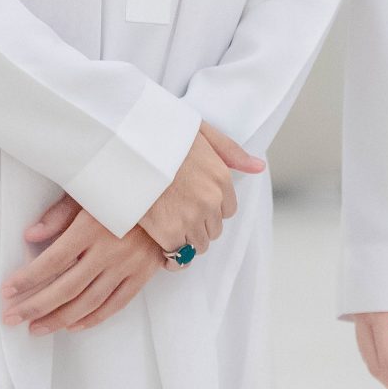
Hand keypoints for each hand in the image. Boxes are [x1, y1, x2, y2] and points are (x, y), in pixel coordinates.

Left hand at [0, 199, 163, 333]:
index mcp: (92, 228)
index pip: (52, 260)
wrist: (170, 195)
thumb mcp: (89, 191)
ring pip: (88, 302)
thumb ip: (59, 214)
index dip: (27, 278)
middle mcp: (108, 251)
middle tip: (11, 318)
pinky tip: (72, 326)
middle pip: (65, 288)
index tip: (7, 290)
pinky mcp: (141, 276)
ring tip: (35, 329)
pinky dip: (92, 319)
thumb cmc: (122, 191)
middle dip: (34, 306)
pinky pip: (114, 304)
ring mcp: (127, 266)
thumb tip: (30, 235)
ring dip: (58, 319)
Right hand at [138, 123, 264, 258]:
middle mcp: (211, 201)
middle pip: (214, 229)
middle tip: (177, 214)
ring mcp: (191, 218)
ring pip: (198, 244)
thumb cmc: (161, 134)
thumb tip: (259, 167)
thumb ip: (231, 152)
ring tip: (167, 226)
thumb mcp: (202, 132)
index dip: (211, 209)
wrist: (128, 146)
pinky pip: (178, 255)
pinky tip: (161, 245)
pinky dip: (171, 254)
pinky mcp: (169, 232)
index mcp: (221, 177)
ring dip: (186, 239)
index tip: (194, 203)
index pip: (228, 209)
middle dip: (199, 224)